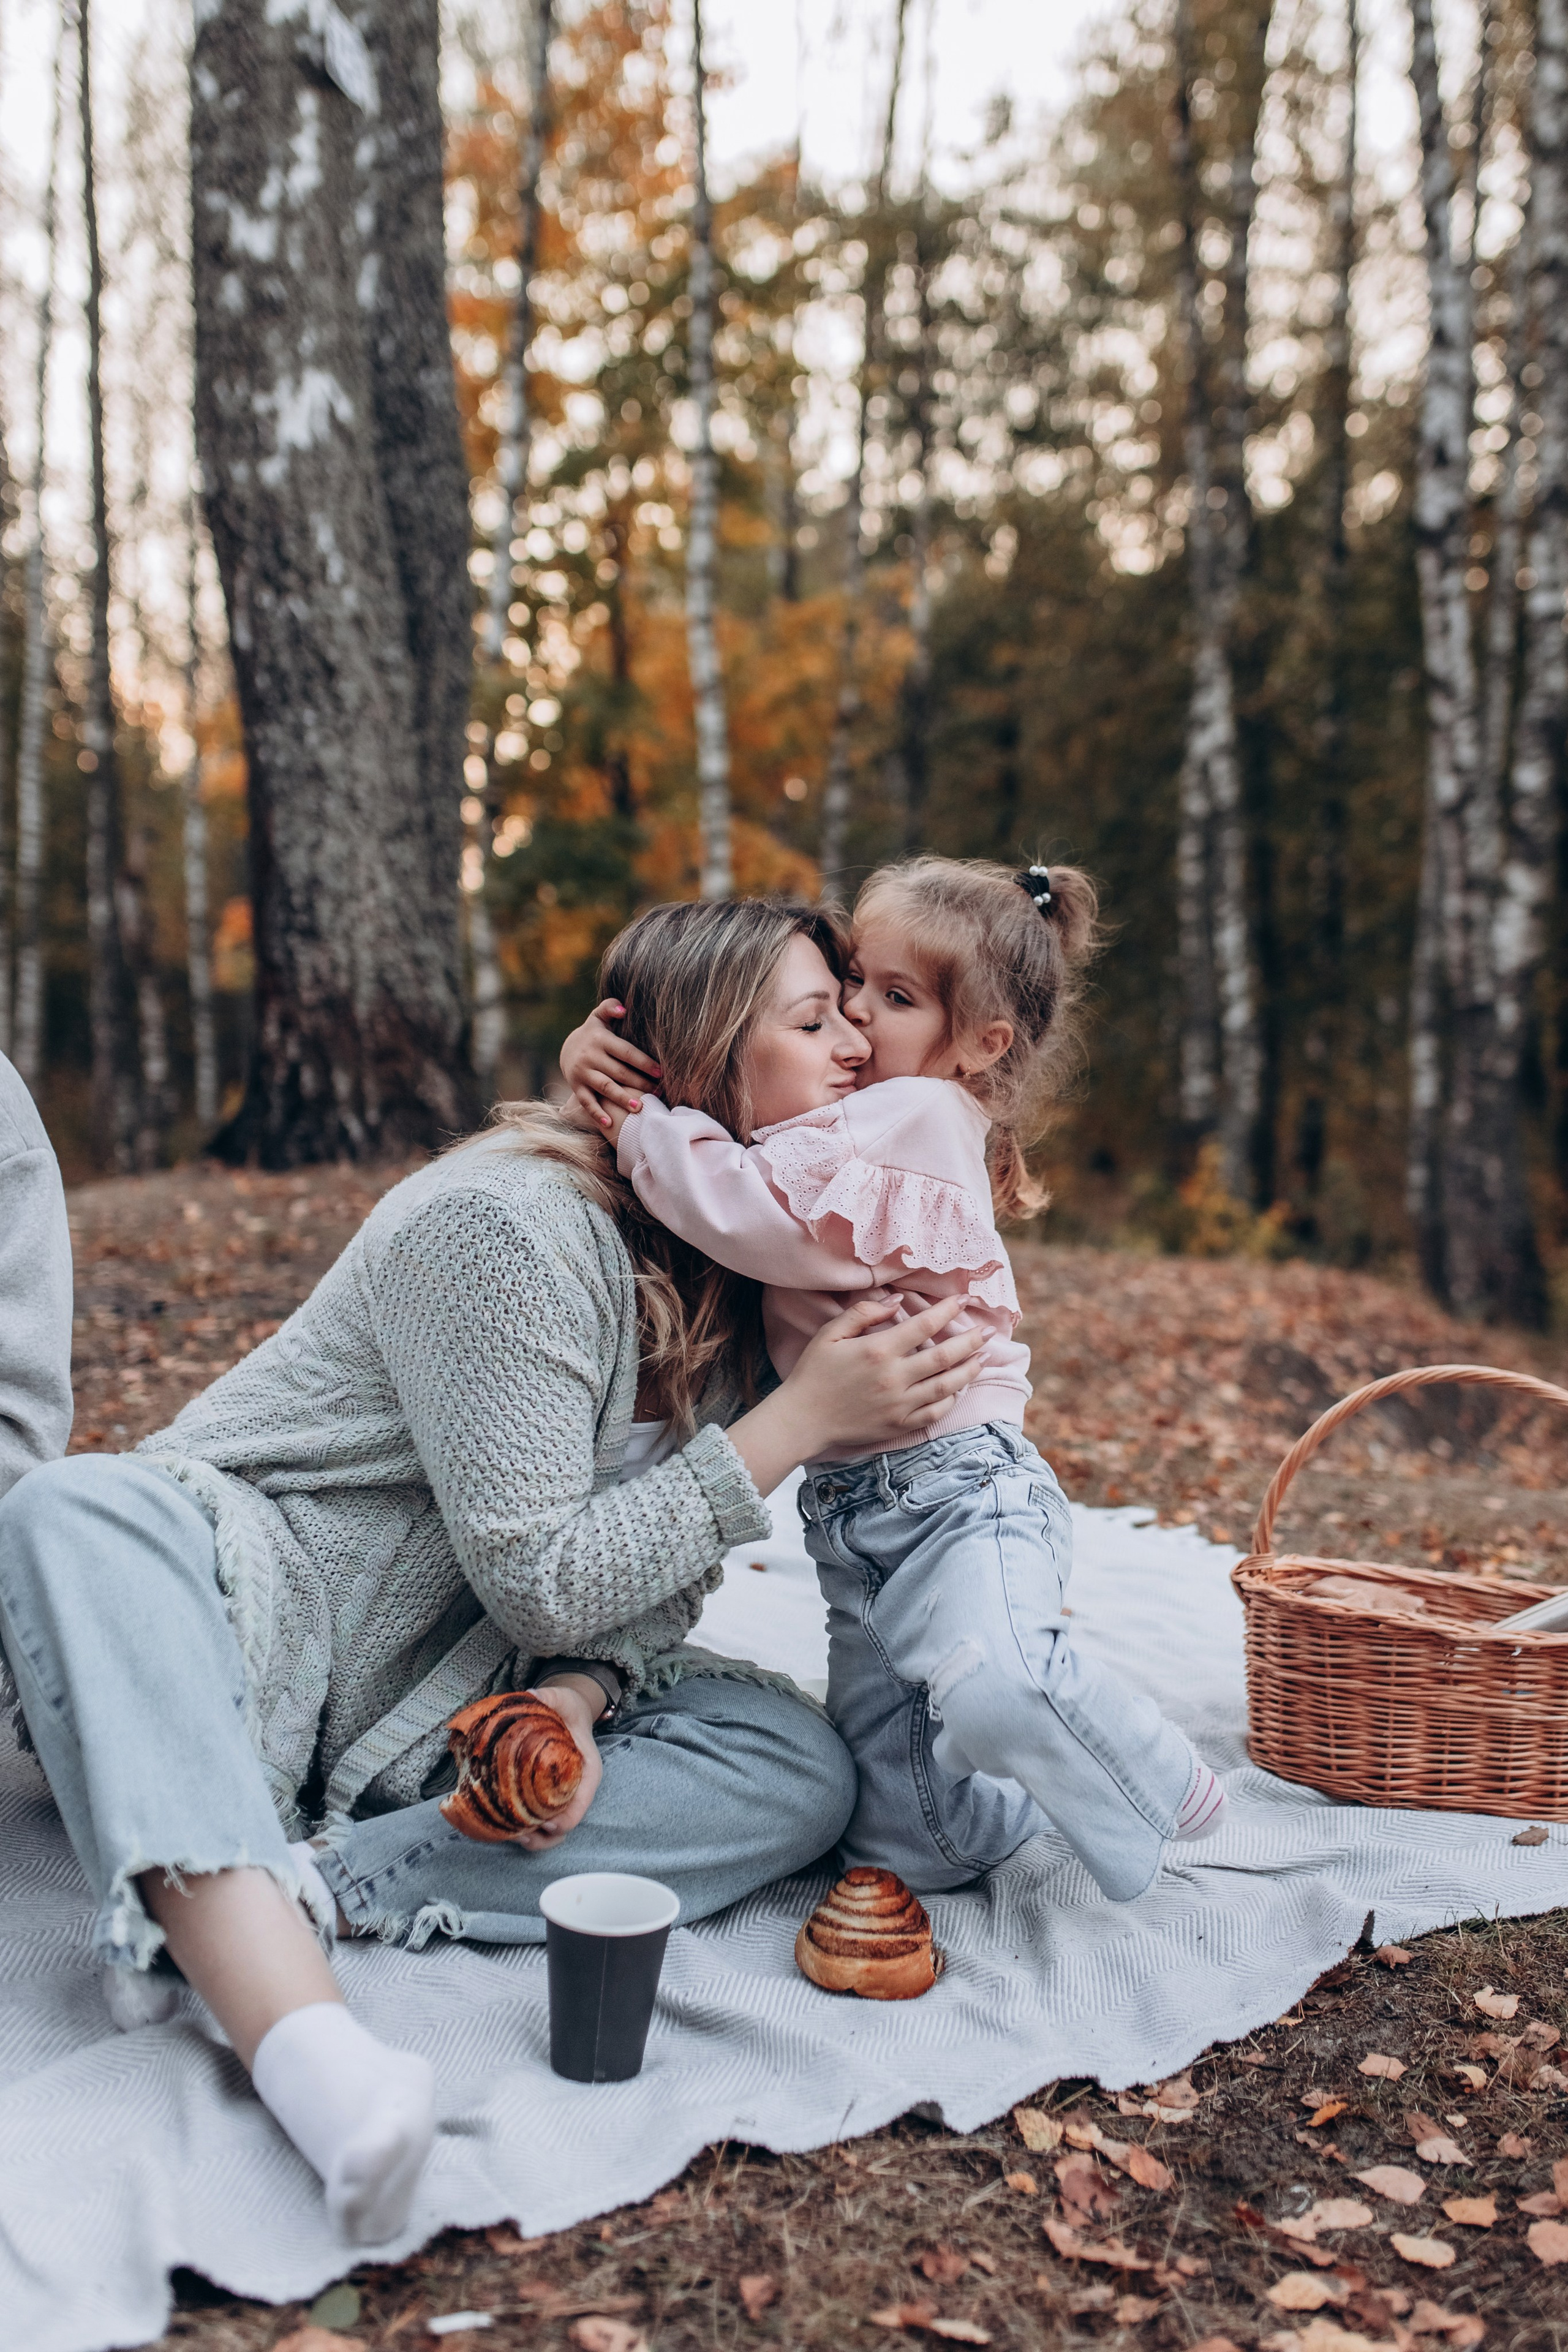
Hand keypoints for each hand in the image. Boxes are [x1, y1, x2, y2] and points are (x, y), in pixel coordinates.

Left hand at [508, 1679, 604, 1849]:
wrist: (569, 1713)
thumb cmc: (568, 1709)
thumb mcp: (563, 1698)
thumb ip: (550, 1696)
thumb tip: (531, 1696)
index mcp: (587, 1770)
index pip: (582, 1801)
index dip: (566, 1818)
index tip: (547, 1824)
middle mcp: (577, 1789)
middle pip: (566, 1826)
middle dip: (543, 1837)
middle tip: (520, 1835)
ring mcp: (561, 1798)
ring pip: (553, 1833)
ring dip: (533, 1840)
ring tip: (510, 1837)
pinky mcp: (546, 1800)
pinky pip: (540, 1824)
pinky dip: (526, 1832)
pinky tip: (506, 1827)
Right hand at [560, 1000, 661, 1129]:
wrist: (567, 1049)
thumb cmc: (594, 1033)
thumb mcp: (599, 1017)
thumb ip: (610, 1007)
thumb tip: (624, 1008)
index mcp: (600, 1039)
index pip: (626, 1052)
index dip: (644, 1062)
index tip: (661, 1072)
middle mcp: (590, 1056)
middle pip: (619, 1072)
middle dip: (640, 1083)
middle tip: (659, 1092)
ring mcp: (582, 1073)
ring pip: (605, 1087)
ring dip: (622, 1099)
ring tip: (640, 1108)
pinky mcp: (576, 1087)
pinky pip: (587, 1102)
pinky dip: (597, 1113)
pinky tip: (609, 1124)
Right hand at [726, 1293, 988, 1496]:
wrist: (802, 1419)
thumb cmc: (813, 1373)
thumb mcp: (830, 1334)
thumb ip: (864, 1313)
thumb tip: (897, 1300)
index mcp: (878, 1350)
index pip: (924, 1325)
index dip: (948, 1310)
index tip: (963, 1300)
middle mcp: (894, 1377)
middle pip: (944, 1356)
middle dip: (971, 1341)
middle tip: (988, 1332)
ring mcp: (899, 1404)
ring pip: (946, 1385)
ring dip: (969, 1370)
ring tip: (983, 1358)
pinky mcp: (899, 1424)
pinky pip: (934, 1411)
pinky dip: (950, 1399)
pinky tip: (958, 1389)